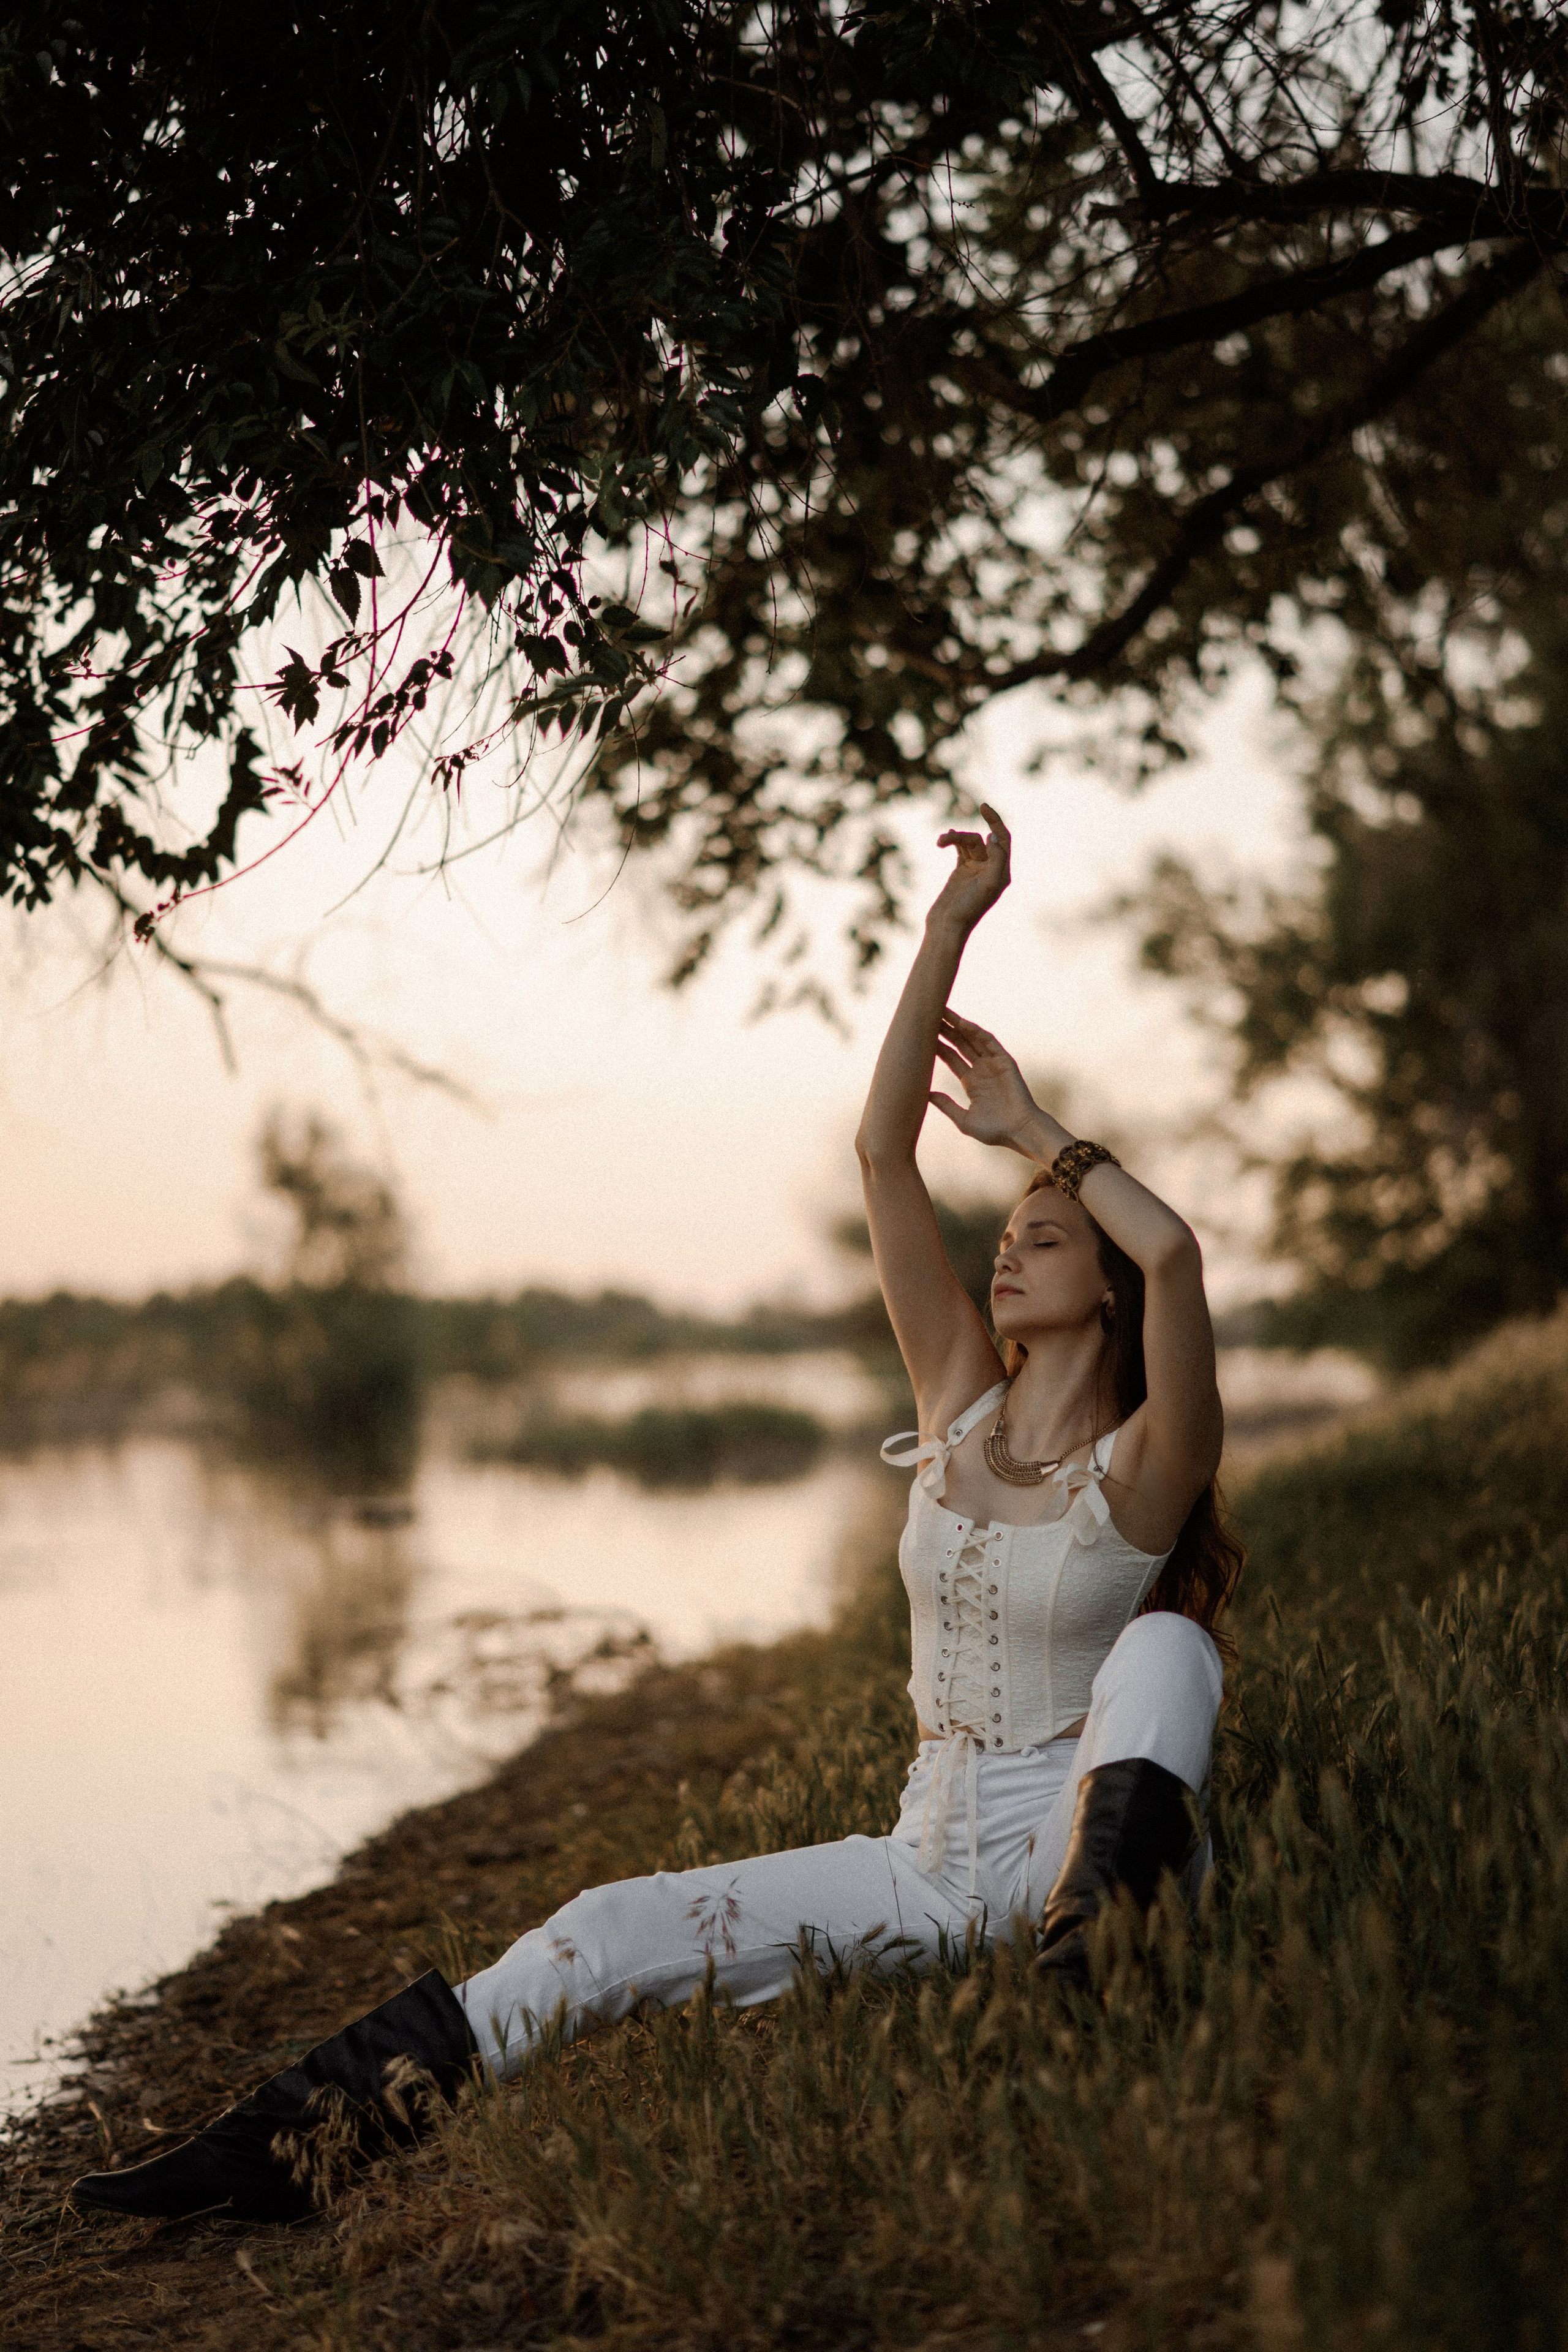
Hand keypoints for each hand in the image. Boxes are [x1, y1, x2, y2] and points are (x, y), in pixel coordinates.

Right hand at [928, 803, 1010, 933]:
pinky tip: (946, 837)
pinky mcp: (961, 873)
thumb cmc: (969, 909)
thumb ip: (997, 859)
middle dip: (965, 837)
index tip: (983, 807)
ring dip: (954, 840)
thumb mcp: (989, 884)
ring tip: (940, 842)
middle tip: (949, 837)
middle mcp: (991, 869)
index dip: (995, 821)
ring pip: (968, 844)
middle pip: (981, 841)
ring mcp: (975, 870)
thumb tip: (993, 837)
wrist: (947, 927)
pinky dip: (954, 841)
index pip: (1003, 839)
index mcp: (1002, 872)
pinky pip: (960, 850)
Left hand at [929, 1009, 1039, 1146]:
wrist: (1019, 1133)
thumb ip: (946, 1105)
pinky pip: (990, 1043)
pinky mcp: (1005, 1062)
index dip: (937, 1046)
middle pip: (960, 1044)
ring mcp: (993, 1065)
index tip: (921, 1035)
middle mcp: (981, 1070)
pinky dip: (977, 1032)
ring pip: (973, 1039)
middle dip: (946, 1030)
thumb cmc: (995, 1131)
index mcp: (971, 1082)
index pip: (951, 1058)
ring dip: (959, 1026)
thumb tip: (925, 1094)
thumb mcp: (964, 1120)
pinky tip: (963, 1024)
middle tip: (929, 1014)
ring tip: (942, 1012)